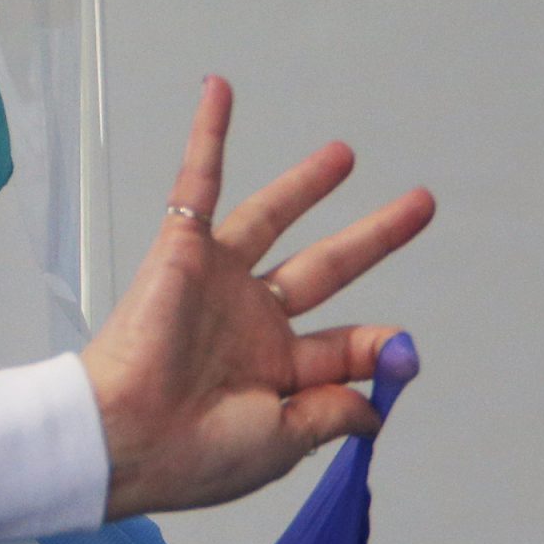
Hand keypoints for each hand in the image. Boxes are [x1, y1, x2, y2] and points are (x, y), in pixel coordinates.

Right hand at [81, 77, 435, 520]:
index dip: (382, 348)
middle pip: (327, 269)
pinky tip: (219, 91)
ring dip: (306, 184)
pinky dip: (208, 137)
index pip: (346, 346)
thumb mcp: (283, 442)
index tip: (398, 355)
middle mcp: (249, 323)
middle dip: (375, 237)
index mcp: (274, 372)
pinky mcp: (182, 252)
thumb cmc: (194, 453)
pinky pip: (196, 183)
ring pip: (272, 219)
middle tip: (419, 203)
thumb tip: (380, 405)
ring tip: (344, 155)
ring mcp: (217, 284)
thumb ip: (334, 413)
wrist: (124, 438)